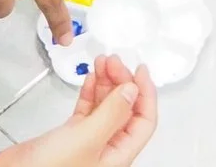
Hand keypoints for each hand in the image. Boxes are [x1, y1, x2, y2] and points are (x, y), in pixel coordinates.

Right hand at [0, 56, 157, 166]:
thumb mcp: (86, 139)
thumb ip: (111, 114)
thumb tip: (132, 91)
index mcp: (118, 155)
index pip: (143, 121)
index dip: (146, 94)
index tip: (140, 70)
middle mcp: (106, 148)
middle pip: (125, 109)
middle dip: (122, 82)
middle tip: (114, 61)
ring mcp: (88, 140)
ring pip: (106, 106)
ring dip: (106, 83)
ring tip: (103, 62)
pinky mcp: (69, 135)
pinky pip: (87, 109)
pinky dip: (90, 92)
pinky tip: (91, 78)